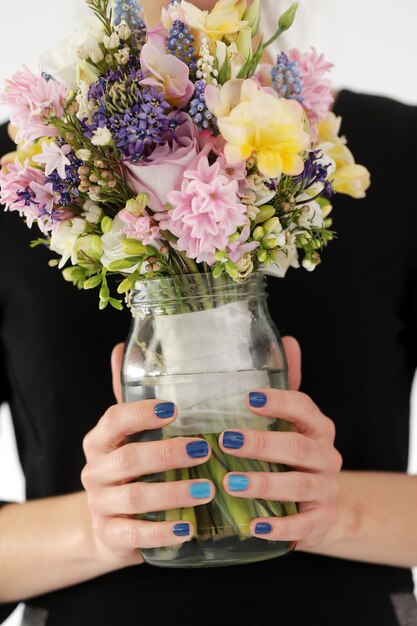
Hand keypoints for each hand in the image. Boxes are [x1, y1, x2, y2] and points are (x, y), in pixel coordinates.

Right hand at [81, 344, 214, 560]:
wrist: (108, 523)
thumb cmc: (131, 468)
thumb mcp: (131, 432)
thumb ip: (132, 395)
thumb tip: (121, 346)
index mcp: (101, 439)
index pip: (115, 419)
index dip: (143, 413)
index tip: (175, 408)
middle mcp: (95, 470)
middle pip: (129, 459)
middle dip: (168, 454)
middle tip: (205, 448)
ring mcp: (100, 504)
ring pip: (135, 497)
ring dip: (174, 493)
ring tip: (209, 489)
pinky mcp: (109, 535)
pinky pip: (134, 535)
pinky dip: (162, 532)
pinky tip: (189, 528)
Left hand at [220, 337, 342, 549]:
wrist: (320, 504)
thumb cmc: (294, 455)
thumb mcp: (292, 421)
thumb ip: (287, 385)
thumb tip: (287, 340)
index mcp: (318, 426)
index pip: (303, 407)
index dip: (278, 401)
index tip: (247, 398)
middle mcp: (326, 455)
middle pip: (297, 446)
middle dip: (261, 443)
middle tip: (225, 440)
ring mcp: (327, 490)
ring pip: (298, 484)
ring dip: (263, 484)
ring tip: (230, 483)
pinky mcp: (321, 521)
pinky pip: (302, 526)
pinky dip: (278, 527)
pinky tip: (253, 526)